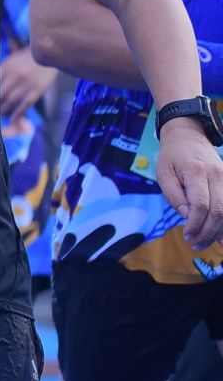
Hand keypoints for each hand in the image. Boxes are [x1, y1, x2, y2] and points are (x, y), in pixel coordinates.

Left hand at [0, 47, 56, 122]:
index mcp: (7, 66)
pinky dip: (18, 112)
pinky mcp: (38, 89)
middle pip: (1, 93)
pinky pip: (26, 103)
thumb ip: (2, 70)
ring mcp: (27, 83)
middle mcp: (15, 75)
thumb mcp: (12, 60)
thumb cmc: (27, 58)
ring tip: (0, 115)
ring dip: (4, 109)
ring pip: (12, 100)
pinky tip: (13, 118)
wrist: (49, 54)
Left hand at [159, 119, 222, 249]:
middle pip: (218, 210)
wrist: (188, 136)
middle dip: (207, 231)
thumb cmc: (172, 156)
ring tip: (206, 243)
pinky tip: (221, 236)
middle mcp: (216, 175)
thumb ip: (174, 195)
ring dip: (219, 230)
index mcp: (196, 172)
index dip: (195, 223)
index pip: (201, 204)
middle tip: (195, 244)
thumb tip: (187, 216)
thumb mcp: (163, 173)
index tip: (187, 235)